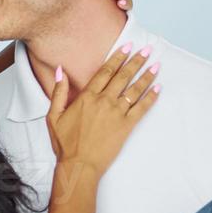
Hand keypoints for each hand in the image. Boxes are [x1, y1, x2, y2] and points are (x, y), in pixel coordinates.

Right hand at [45, 46, 159, 178]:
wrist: (79, 165)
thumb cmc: (65, 143)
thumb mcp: (53, 116)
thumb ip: (59, 92)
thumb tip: (60, 71)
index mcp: (87, 97)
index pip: (106, 71)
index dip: (118, 57)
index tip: (127, 46)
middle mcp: (104, 101)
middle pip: (123, 76)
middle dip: (136, 61)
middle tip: (147, 50)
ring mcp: (116, 113)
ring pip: (134, 90)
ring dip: (146, 76)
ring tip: (156, 65)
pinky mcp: (126, 126)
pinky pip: (141, 109)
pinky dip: (151, 98)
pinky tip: (158, 88)